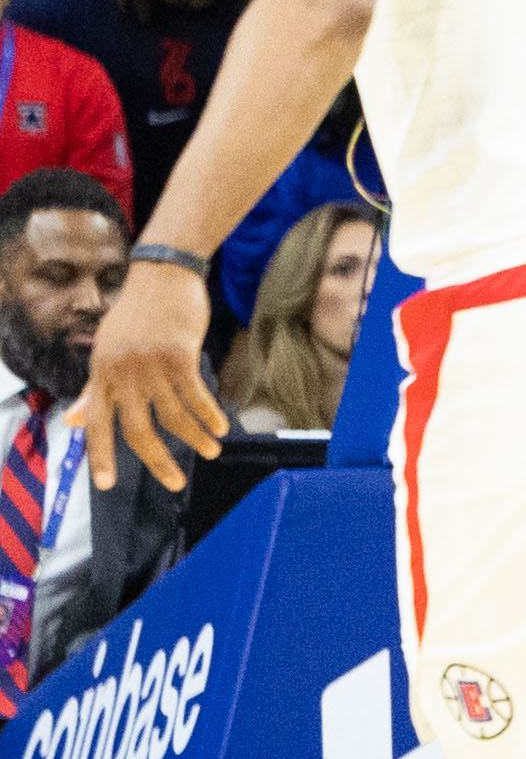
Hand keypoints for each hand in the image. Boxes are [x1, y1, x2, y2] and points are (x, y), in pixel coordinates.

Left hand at [69, 260, 218, 491]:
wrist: (163, 274)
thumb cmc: (136, 314)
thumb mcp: (107, 350)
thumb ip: (93, 388)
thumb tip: (73, 420)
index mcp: (102, 374)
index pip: (96, 423)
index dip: (100, 456)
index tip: (107, 484)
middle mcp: (122, 373)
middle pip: (138, 430)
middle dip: (158, 461)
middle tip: (176, 482)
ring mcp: (150, 364)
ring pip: (173, 415)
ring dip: (195, 438)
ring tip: (211, 450)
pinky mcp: (179, 355)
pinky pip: (196, 395)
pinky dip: (209, 414)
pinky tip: (221, 426)